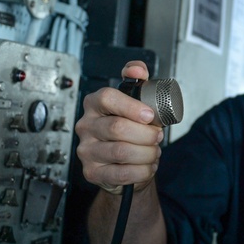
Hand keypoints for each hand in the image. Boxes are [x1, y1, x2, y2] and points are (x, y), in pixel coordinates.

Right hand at [75, 61, 164, 193]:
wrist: (123, 161)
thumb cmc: (129, 128)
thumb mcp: (135, 101)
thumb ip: (138, 80)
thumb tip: (137, 69)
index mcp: (94, 104)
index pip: (107, 98)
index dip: (131, 107)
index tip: (150, 116)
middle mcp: (86, 126)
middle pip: (117, 128)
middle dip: (145, 134)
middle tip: (157, 137)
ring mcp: (86, 150)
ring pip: (121, 152)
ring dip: (146, 153)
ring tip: (153, 151)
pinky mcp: (92, 171)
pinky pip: (122, 173)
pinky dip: (142, 171)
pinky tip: (147, 166)